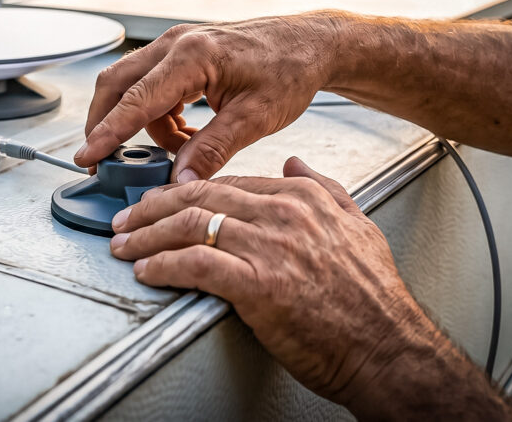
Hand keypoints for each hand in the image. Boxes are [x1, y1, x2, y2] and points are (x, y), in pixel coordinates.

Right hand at [74, 12, 349, 180]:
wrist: (309, 45)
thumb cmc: (290, 70)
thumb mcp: (255, 118)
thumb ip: (213, 150)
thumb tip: (179, 182)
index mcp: (193, 56)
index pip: (135, 101)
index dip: (107, 134)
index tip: (87, 158)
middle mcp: (176, 43)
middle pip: (115, 85)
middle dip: (105, 125)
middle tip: (102, 161)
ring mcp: (175, 44)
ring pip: (130, 87)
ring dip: (141, 125)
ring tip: (179, 151)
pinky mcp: (180, 52)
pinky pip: (150, 86)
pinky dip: (157, 116)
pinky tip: (186, 135)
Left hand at [109, 157, 511, 418]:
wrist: (388, 349)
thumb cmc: (372, 299)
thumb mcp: (357, 226)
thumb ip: (324, 188)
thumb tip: (294, 162)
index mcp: (302, 198)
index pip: (227, 183)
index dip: (184, 192)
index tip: (160, 202)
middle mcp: (282, 214)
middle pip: (198, 197)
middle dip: (151, 207)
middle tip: (125, 219)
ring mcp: (269, 247)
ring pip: (189, 227)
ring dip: (145, 236)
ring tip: (122, 245)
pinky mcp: (258, 285)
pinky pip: (194, 266)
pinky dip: (161, 266)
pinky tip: (146, 271)